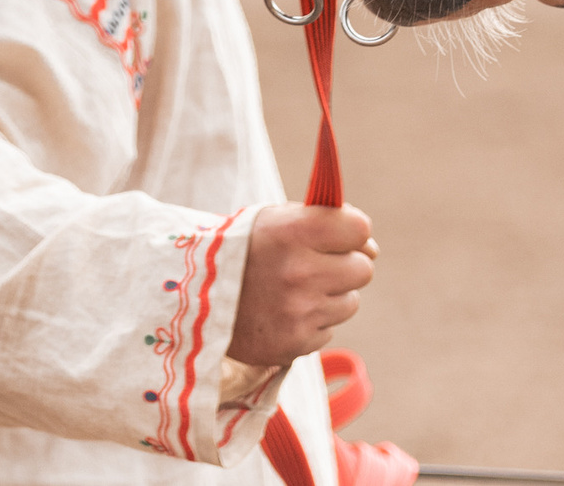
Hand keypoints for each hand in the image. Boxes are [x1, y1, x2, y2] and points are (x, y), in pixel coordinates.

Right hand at [225, 203, 375, 369]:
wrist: (192, 297)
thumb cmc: (243, 250)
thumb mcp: (273, 220)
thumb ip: (322, 222)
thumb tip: (371, 248)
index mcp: (293, 232)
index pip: (359, 229)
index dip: (353, 233)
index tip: (339, 237)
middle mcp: (299, 272)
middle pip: (362, 269)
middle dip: (344, 266)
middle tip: (312, 265)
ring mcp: (299, 311)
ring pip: (349, 303)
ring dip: (329, 296)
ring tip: (291, 291)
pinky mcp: (296, 343)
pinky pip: (328, 330)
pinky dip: (312, 322)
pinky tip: (283, 313)